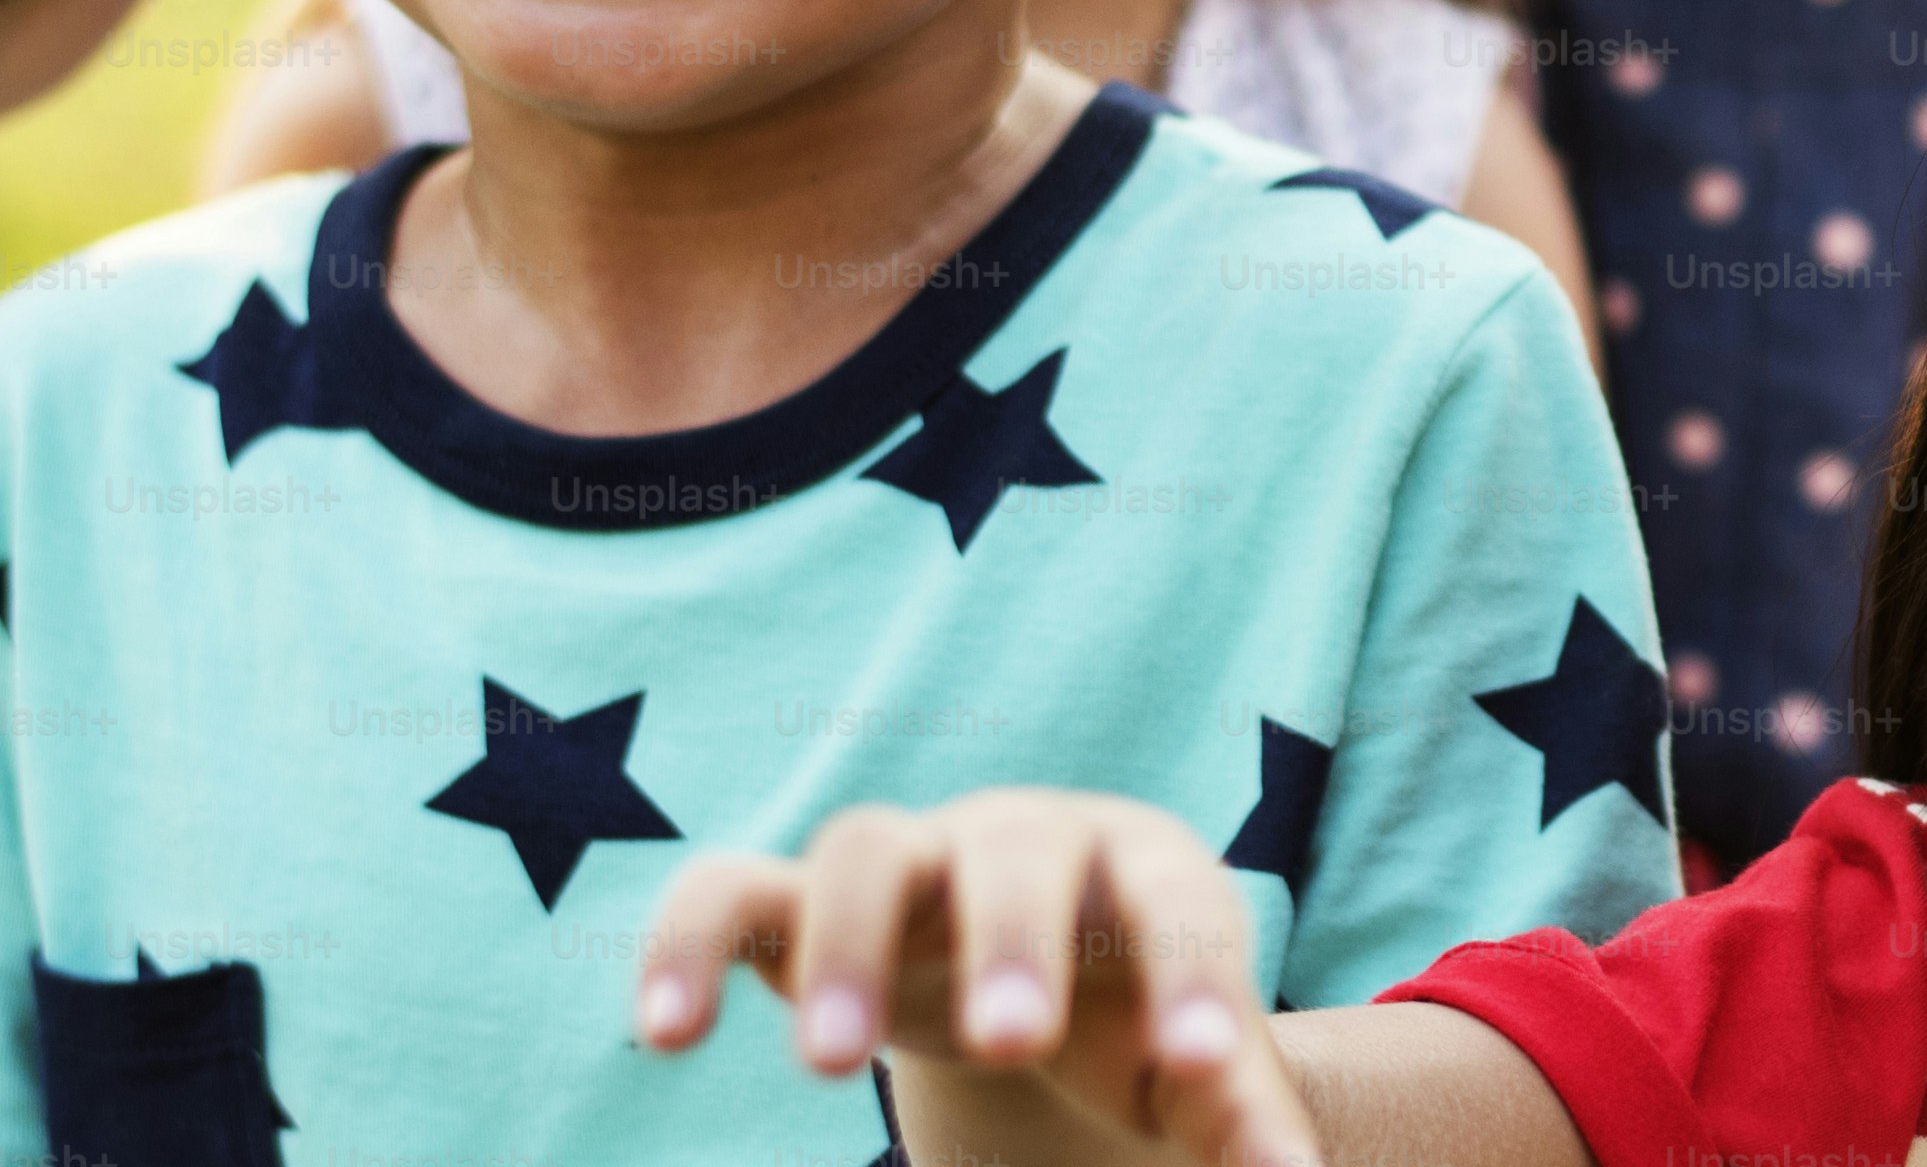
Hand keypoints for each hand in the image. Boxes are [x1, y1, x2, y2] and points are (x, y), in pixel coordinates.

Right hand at [636, 788, 1325, 1166]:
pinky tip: (667, 1037)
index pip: (1180, 902)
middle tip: (1013, 1045)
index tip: (1196, 1070)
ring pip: (865, 850)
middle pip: (1017, 853)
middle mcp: (1023, 838)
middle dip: (1013, 939)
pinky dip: (690, 939)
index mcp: (1142, 865)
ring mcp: (907, 859)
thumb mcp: (1187, 1053)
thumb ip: (1237, 1110)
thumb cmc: (1127, 1000)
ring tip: (832, 1073)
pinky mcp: (799, 899)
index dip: (1192, 981)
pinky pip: (731, 889)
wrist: (1031, 948)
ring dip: (847, 946)